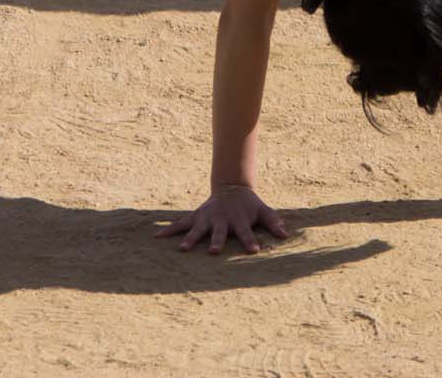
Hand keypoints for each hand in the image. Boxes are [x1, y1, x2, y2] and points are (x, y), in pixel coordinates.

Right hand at [155, 185, 289, 254]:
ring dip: (190, 239)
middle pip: (219, 233)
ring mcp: (206, 219)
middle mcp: (221, 221)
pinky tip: (155, 237)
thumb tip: (285, 235)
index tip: (254, 251)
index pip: (247, 233)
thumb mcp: (263, 211)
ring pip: (197, 230)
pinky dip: (167, 230)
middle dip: (217, 242)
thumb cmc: (249, 206)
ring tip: (182, 250)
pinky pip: (179, 224)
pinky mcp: (195, 217)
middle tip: (215, 252)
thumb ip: (274, 222)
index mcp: (239, 221)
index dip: (250, 241)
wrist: (231, 189)